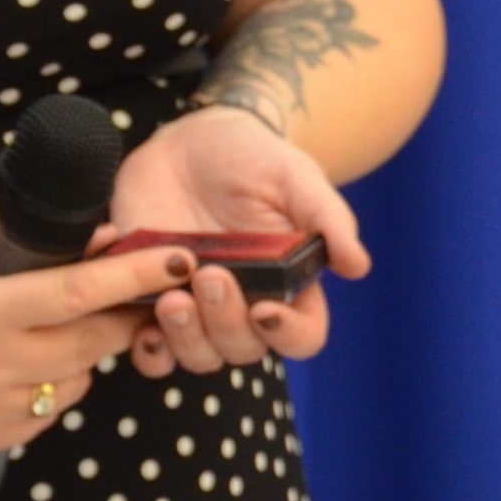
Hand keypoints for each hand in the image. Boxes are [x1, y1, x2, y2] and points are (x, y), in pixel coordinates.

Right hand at [0, 219, 199, 456]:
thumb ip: (32, 245)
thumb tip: (109, 241)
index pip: (78, 294)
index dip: (137, 277)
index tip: (180, 258)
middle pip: (93, 345)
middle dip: (125, 317)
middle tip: (138, 295)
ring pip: (77, 383)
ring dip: (86, 355)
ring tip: (52, 328)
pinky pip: (46, 413)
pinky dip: (52, 386)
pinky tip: (21, 362)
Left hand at [106, 104, 371, 371]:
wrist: (190, 144)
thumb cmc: (253, 159)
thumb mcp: (295, 177)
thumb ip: (327, 217)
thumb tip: (358, 266)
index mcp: (287, 286)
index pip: (303, 335)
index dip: (288, 335)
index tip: (265, 309)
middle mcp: (245, 307)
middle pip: (244, 348)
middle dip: (226, 321)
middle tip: (210, 275)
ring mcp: (197, 310)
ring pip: (199, 356)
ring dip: (185, 338)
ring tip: (171, 297)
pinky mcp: (150, 304)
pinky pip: (153, 354)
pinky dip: (147, 352)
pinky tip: (143, 325)